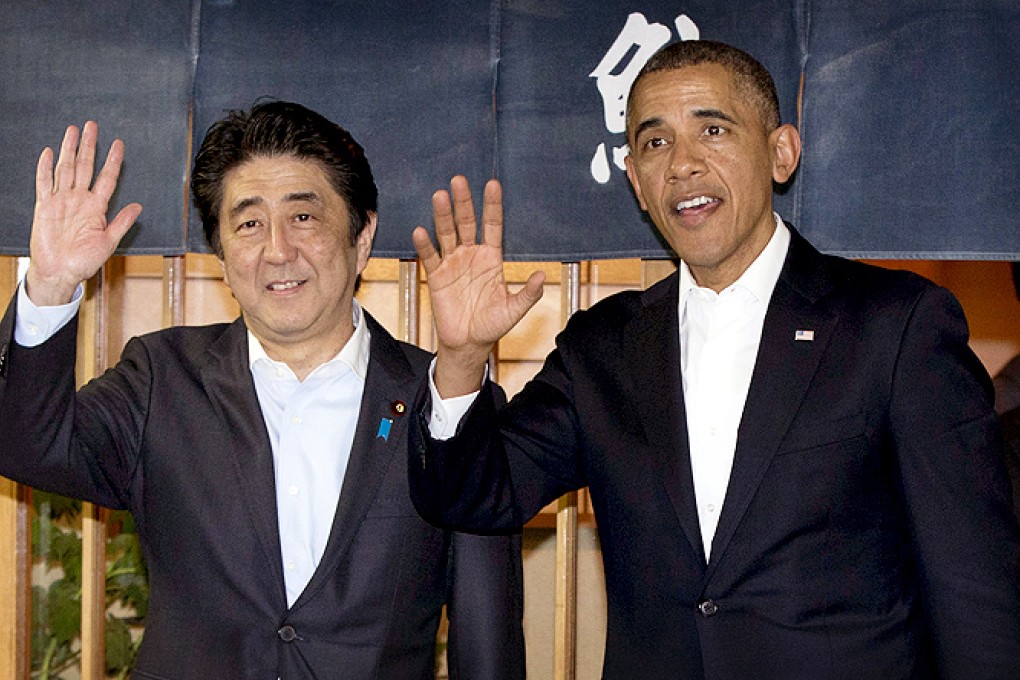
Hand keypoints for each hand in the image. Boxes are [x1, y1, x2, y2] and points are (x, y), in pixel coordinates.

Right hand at [26, 121, 141, 305]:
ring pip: (66, 169)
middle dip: (89, 146)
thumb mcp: (108, 242)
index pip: (107, 178)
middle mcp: (79, 199)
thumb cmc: (84, 261)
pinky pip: (44, 183)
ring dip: (69, 150)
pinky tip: (49, 152)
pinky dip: (45, 168)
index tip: (119, 144)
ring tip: (73, 130)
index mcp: (96, 207)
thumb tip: (138, 206)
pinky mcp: (45, 206)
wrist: (60, 272)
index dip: (113, 161)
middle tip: (93, 126)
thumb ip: (121, 222)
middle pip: (85, 166)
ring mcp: (62, 201)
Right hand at [413, 176, 544, 396]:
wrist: (469, 343)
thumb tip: (540, 276)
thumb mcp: (513, 310)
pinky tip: (421, 230)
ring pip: (447, 233)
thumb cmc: (492, 325)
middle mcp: (471, 255)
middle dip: (464, 202)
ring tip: (440, 196)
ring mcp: (453, 263)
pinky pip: (430, 257)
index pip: (492, 226)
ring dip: (443, 216)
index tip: (492, 185)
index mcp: (492, 258)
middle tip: (459, 180)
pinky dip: (425, 244)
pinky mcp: (437, 276)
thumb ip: (527, 293)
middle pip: (467, 223)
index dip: (492, 206)